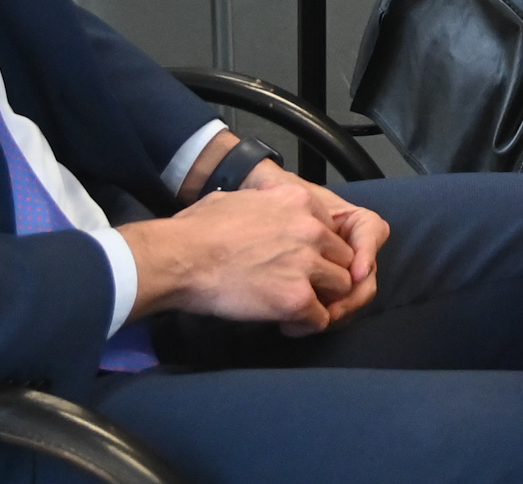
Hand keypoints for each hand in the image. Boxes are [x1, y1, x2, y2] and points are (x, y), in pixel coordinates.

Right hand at [118, 177, 386, 334]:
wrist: (180, 258)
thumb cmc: (196, 229)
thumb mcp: (239, 198)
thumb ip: (265, 203)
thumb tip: (261, 207)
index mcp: (299, 200)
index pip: (331, 229)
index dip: (317, 249)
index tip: (297, 262)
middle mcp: (312, 229)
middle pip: (342, 257)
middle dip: (325, 275)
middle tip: (302, 289)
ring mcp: (307, 264)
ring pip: (340, 287)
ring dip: (321, 299)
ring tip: (297, 308)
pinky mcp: (297, 298)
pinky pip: (320, 318)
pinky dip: (306, 325)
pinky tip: (286, 324)